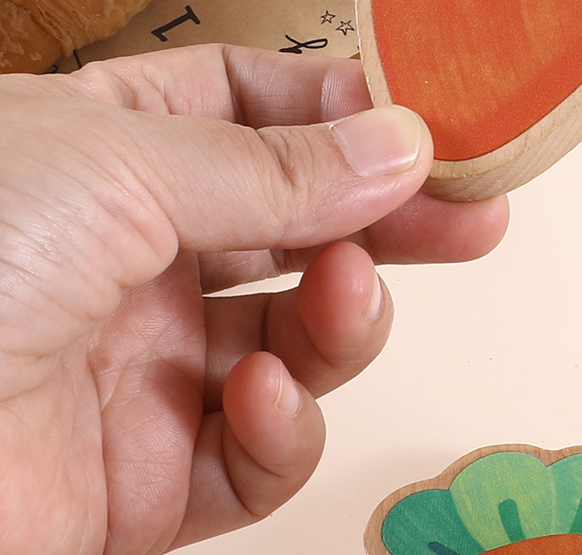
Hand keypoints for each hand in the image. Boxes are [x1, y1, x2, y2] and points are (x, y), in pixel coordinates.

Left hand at [0, 44, 507, 553]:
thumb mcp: (122, 167)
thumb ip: (279, 166)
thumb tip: (408, 142)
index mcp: (104, 148)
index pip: (250, 104)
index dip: (336, 108)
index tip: (417, 118)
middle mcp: (129, 249)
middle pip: (298, 219)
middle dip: (390, 216)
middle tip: (476, 214)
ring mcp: (142, 363)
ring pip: (298, 330)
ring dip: (344, 313)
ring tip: (345, 296)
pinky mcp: (143, 477)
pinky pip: (256, 448)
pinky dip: (282, 425)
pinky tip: (262, 397)